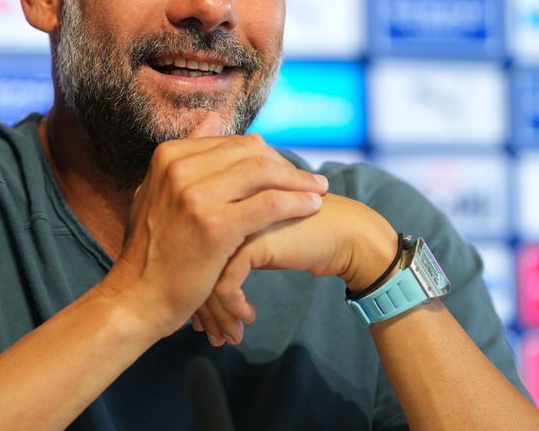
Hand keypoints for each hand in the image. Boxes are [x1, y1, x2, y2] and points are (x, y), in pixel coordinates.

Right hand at [99, 112, 330, 339]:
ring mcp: (196, 195)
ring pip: (263, 172)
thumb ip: (186, 157)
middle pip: (251, 152)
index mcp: (168, 156)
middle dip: (285, 165)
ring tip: (319, 191)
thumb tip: (212, 117)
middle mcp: (179, 168)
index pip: (232, 142)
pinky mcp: (215, 225)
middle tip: (309, 181)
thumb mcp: (156, 192)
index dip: (266, 155)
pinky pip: (268, 203)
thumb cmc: (150, 251)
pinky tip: (311, 207)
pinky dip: (295, 202)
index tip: (286, 172)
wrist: (136, 297)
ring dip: (297, 180)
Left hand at [191, 193, 397, 344]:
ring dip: (216, 313)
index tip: (200, 317)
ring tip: (228, 335)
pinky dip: (233, 307)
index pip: (191, 248)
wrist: (347, 235)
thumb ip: (232, 250)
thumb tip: (204, 289)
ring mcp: (236, 223)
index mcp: (222, 204)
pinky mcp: (252, 242)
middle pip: (194, 263)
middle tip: (208, 332)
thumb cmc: (305, 237)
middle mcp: (223, 211)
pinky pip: (226, 284)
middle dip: (200, 306)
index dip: (194, 286)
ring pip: (206, 276)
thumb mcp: (260, 239)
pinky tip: (248, 317)